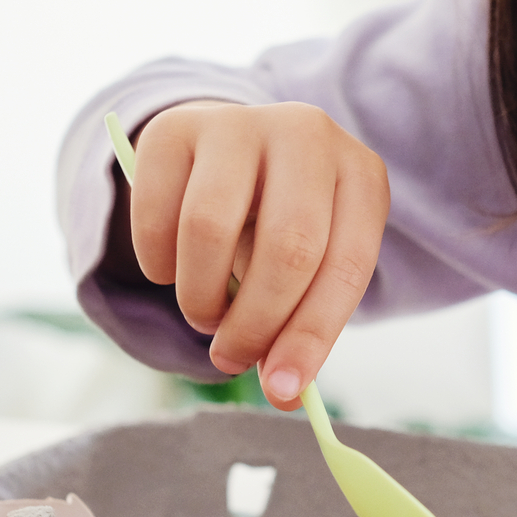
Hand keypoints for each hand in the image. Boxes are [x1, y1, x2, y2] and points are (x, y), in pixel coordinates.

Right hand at [123, 101, 387, 408]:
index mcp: (361, 175)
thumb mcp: (311, 267)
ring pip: (208, 228)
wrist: (234, 152)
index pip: (345, 264)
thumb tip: (282, 393)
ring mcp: (239, 122)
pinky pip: (156, 214)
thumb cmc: (281, 223)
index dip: (312, 334)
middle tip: (232, 357)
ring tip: (204, 315)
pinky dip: (159, 265)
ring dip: (200, 296)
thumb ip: (301, 323)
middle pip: (286, 247)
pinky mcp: (175, 128)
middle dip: (254, 322)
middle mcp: (307, 134)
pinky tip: (173, 269)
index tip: (284, 389)